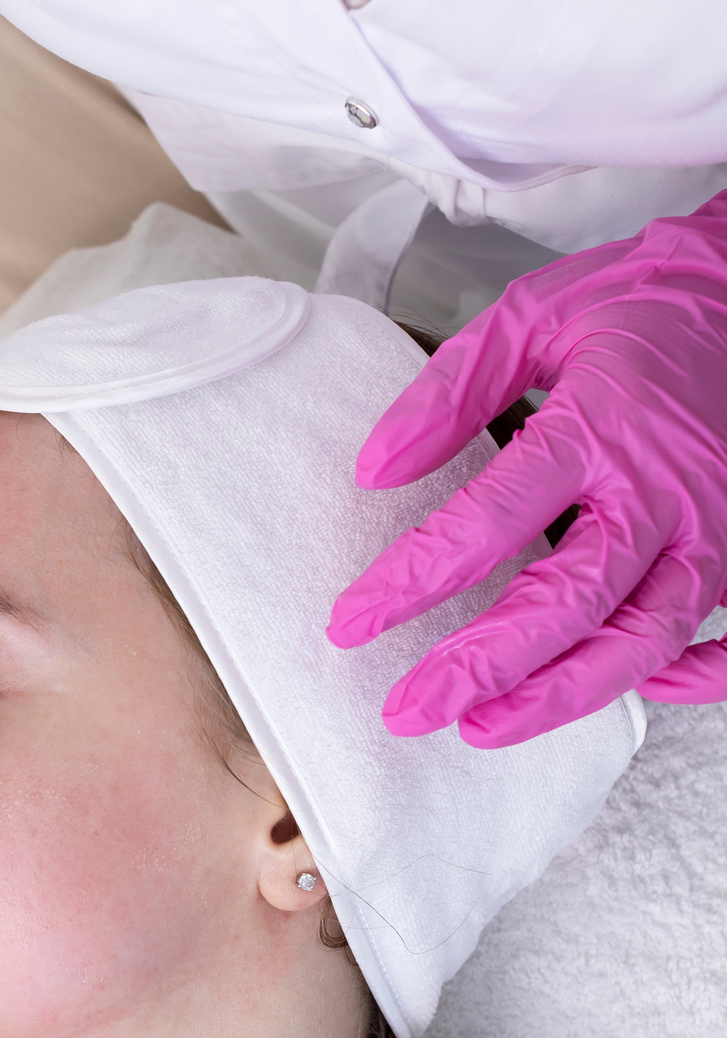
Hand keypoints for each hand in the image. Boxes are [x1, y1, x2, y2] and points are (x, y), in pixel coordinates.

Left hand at [327, 190, 726, 746]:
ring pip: (643, 640)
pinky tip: (620, 698)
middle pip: (569, 602)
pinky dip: (683, 683)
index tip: (351, 621)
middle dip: (482, 667)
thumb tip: (374, 468)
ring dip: (560, 695)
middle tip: (409, 709)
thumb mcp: (531, 317)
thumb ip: (450, 392)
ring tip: (482, 727)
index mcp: (602, 425)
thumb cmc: (639, 305)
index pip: (492, 520)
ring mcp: (717, 530)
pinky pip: (724, 643)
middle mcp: (664, 490)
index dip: (414, 580)